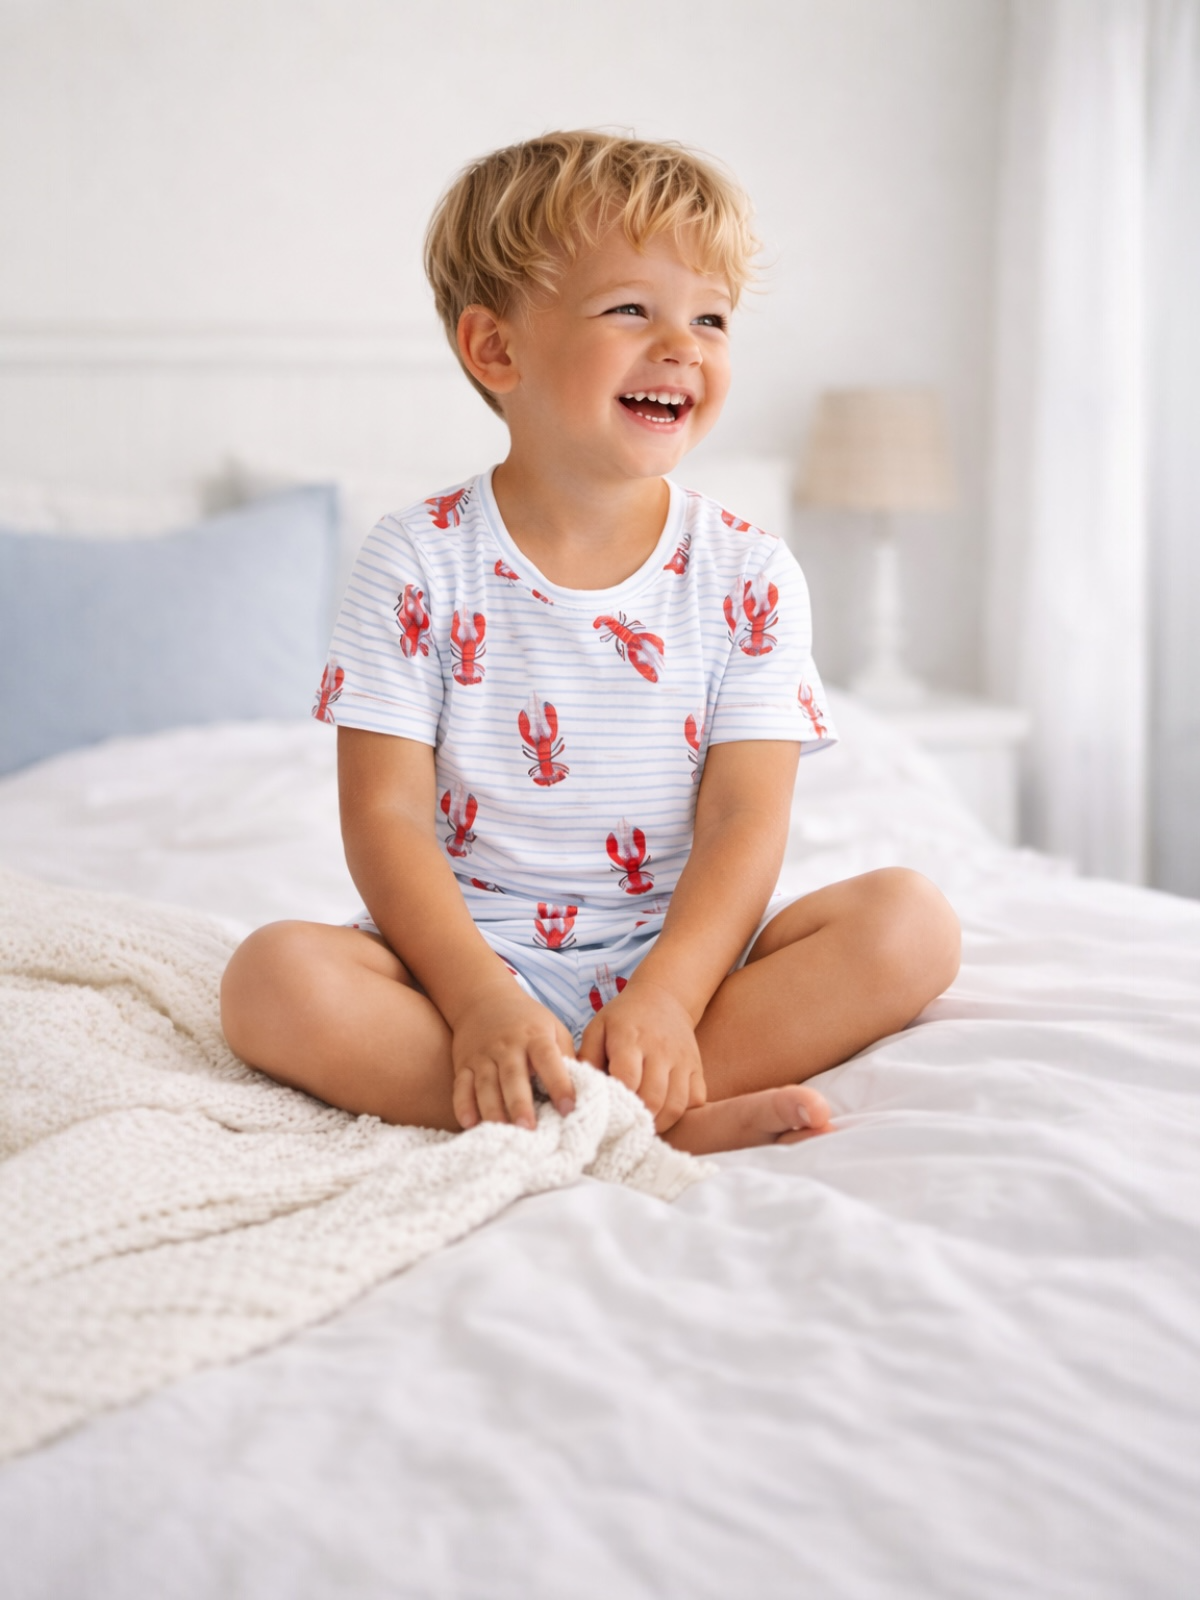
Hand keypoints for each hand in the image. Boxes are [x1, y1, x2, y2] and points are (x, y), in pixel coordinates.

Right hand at [451, 984, 576, 1131]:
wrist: (484, 998)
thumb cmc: (527, 1020)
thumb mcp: (553, 1028)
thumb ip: (566, 1056)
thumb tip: (587, 1087)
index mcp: (535, 1037)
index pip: (548, 1059)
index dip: (559, 1083)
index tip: (569, 1108)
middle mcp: (508, 1047)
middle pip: (513, 1077)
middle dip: (520, 1104)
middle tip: (529, 1129)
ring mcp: (483, 1055)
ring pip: (486, 1085)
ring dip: (493, 1110)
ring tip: (503, 1133)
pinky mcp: (464, 1064)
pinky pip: (461, 1086)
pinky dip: (463, 1105)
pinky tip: (469, 1124)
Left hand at [578, 979, 706, 1133]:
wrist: (663, 997)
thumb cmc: (623, 1018)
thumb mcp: (598, 1028)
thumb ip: (587, 1058)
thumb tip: (577, 1091)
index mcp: (631, 1039)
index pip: (627, 1080)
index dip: (618, 1102)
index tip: (608, 1114)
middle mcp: (660, 1050)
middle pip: (653, 1098)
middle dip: (638, 1119)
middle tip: (625, 1127)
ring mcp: (682, 1059)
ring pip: (677, 1104)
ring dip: (659, 1122)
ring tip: (643, 1126)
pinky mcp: (696, 1067)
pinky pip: (696, 1099)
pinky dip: (683, 1113)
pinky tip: (665, 1113)